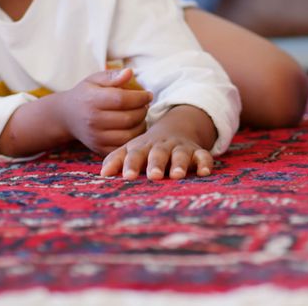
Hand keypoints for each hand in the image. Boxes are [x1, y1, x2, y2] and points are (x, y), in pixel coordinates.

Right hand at [57, 68, 152, 154]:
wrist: (66, 116)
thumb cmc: (85, 94)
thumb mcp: (95, 80)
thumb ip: (113, 76)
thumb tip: (130, 72)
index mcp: (92, 100)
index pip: (122, 100)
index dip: (140, 97)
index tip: (148, 95)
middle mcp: (93, 121)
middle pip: (128, 118)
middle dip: (143, 111)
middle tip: (146, 105)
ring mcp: (96, 137)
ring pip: (128, 135)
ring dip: (141, 125)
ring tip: (141, 116)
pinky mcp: (99, 149)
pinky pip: (123, 147)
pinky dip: (133, 139)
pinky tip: (134, 128)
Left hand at [100, 105, 216, 179]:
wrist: (173, 130)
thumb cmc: (146, 148)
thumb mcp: (130, 150)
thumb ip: (116, 160)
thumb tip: (102, 174)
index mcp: (143, 147)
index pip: (135, 155)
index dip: (131, 164)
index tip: (128, 176)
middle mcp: (162, 147)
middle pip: (158, 154)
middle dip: (156, 164)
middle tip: (154, 176)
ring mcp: (180, 148)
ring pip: (180, 154)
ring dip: (179, 163)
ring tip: (177, 175)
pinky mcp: (196, 151)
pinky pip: (203, 155)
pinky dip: (205, 162)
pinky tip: (205, 172)